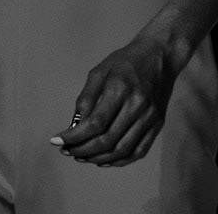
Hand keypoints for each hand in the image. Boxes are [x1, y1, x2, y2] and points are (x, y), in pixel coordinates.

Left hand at [50, 33, 180, 167]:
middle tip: (68, 152)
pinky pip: (138, 152)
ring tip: (82, 157)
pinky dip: (119, 161)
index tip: (57, 142)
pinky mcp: (157, 125)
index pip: (95, 123)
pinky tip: (104, 160)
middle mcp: (136, 106)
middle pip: (107, 140)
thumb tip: (74, 127)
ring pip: (121, 150)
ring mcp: (149, 118)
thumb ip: (86, 98)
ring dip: (98, 159)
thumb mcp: (100, 71)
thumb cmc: (125, 61)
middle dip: (83, 150)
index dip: (74, 137)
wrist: (160, 55)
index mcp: (120, 88)